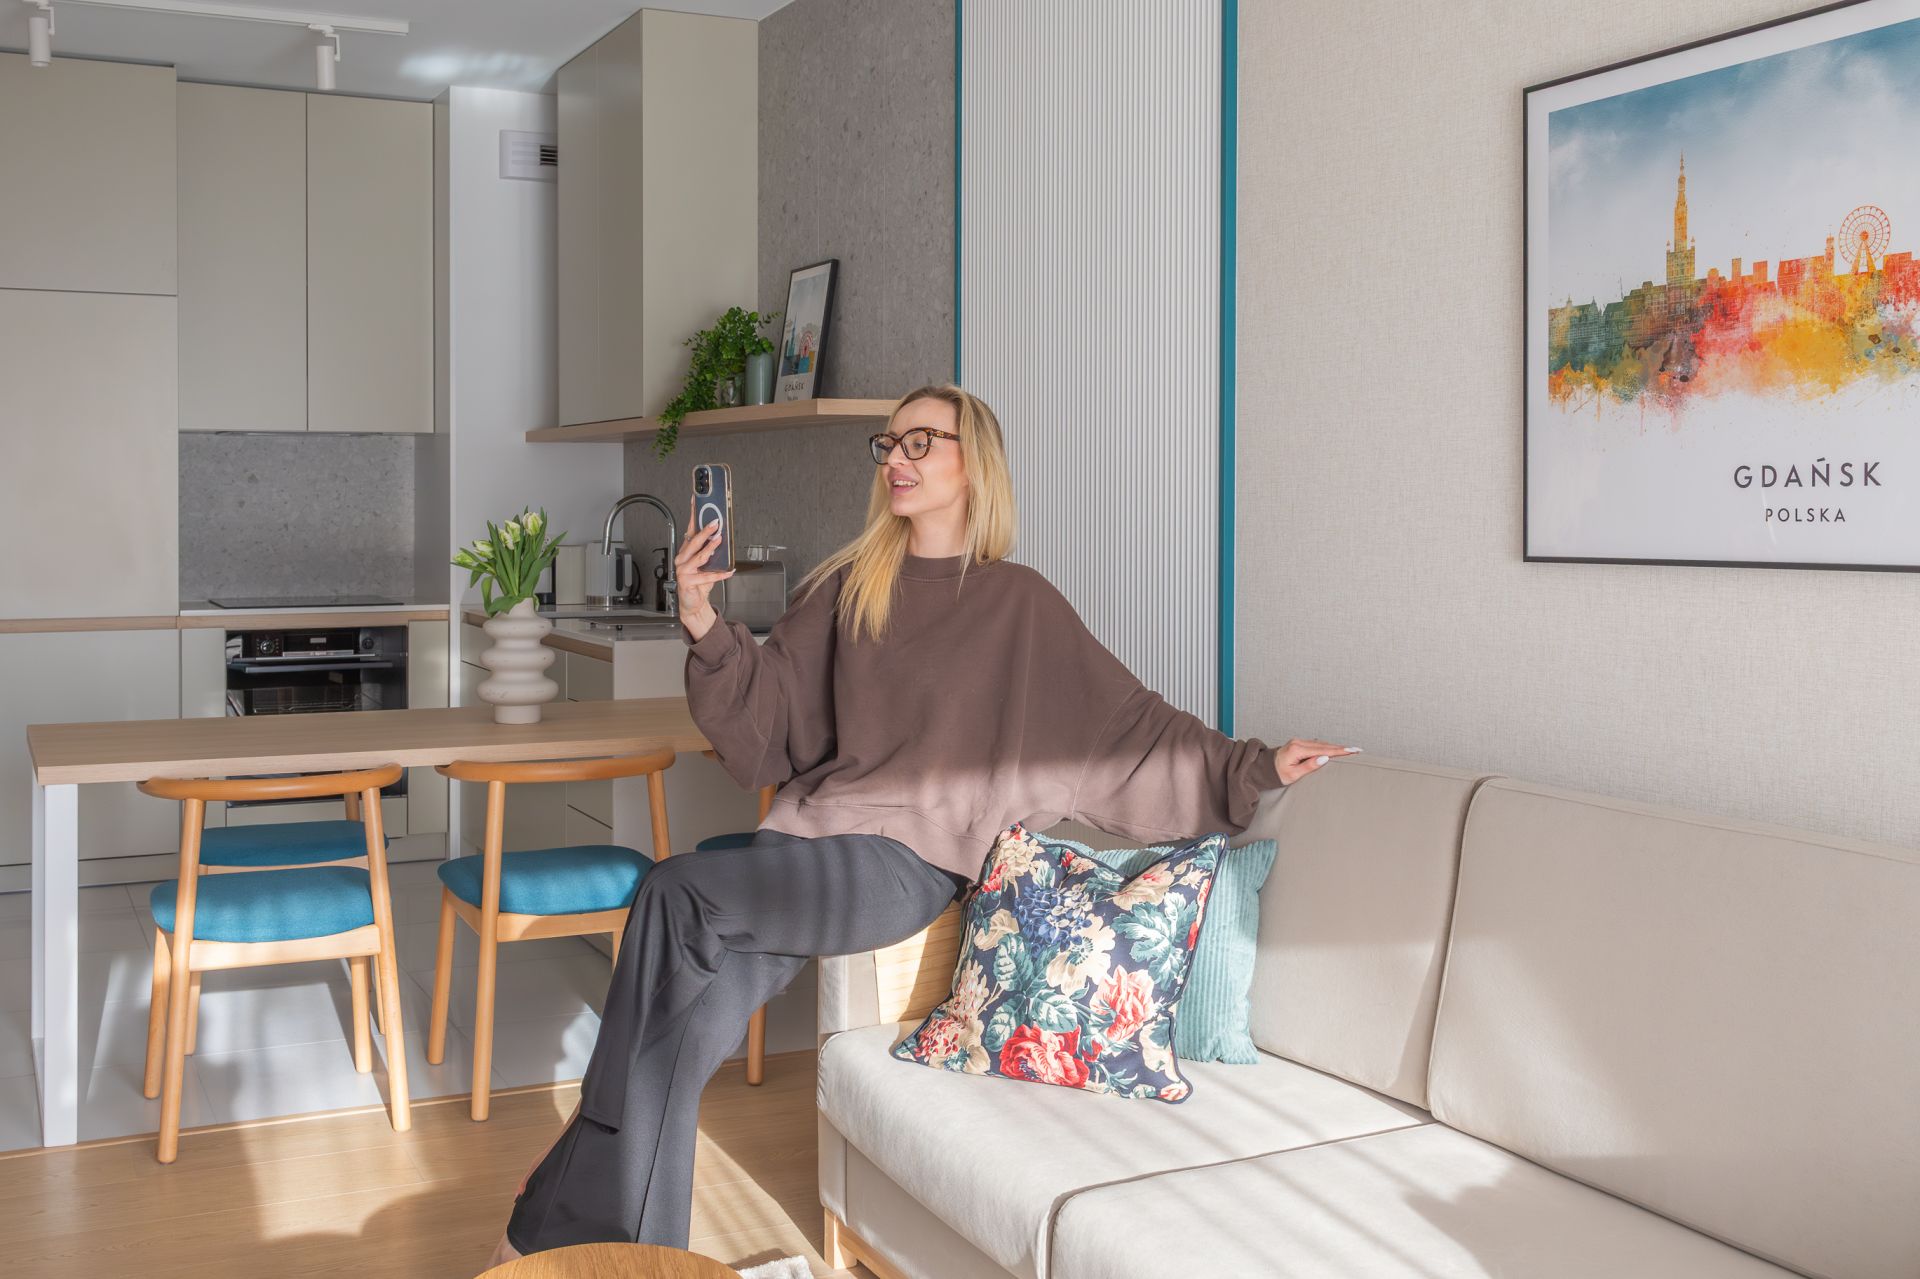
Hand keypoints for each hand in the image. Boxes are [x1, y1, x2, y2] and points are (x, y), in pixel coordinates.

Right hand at [675, 493, 735, 640]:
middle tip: (715, 522)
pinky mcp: (687, 582)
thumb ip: (711, 552)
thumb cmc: (698, 583)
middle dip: (705, 531)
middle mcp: (682, 559)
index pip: (690, 530)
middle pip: (694, 542)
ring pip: (699, 557)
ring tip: (719, 541)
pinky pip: (706, 576)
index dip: (693, 516)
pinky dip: (719, 574)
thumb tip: (720, 538)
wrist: (692, 603)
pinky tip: (729, 571)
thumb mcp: (706, 564)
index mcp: (686, 552)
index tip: (696, 502)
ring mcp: (683, 571)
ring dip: (710, 548)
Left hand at [1273, 739, 1360, 784]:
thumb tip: (1324, 758)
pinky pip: (1317, 744)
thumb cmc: (1277, 774)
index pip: (1323, 750)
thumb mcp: (1293, 774)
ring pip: (1322, 744)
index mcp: (1297, 749)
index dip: (1339, 751)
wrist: (1264, 768)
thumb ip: (1309, 766)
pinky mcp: (1299, 744)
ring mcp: (1299, 742)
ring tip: (1351, 750)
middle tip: (1358, 749)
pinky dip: (1328, 746)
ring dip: (1336, 747)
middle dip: (1342, 747)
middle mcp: (1299, 742)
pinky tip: (1337, 749)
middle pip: (1325, 745)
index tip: (1352, 751)